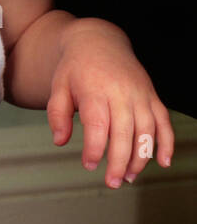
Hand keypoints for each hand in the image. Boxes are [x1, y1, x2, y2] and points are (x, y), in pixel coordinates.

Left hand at [47, 20, 173, 186]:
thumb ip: (57, 114)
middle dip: (120, 161)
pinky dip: (167, 142)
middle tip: (112, 182)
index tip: (88, 165)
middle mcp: (121, 93)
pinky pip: (164, 121)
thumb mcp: (58, 86)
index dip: (94, 148)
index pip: (98, 125)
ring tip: (129, 177)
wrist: (98, 41)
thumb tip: (60, 141)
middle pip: (125, 132)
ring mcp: (140, 95)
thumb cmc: (75, 68)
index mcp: (95, 91)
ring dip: (141, 157)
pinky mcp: (152, 96)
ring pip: (147, 130)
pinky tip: (162, 162)